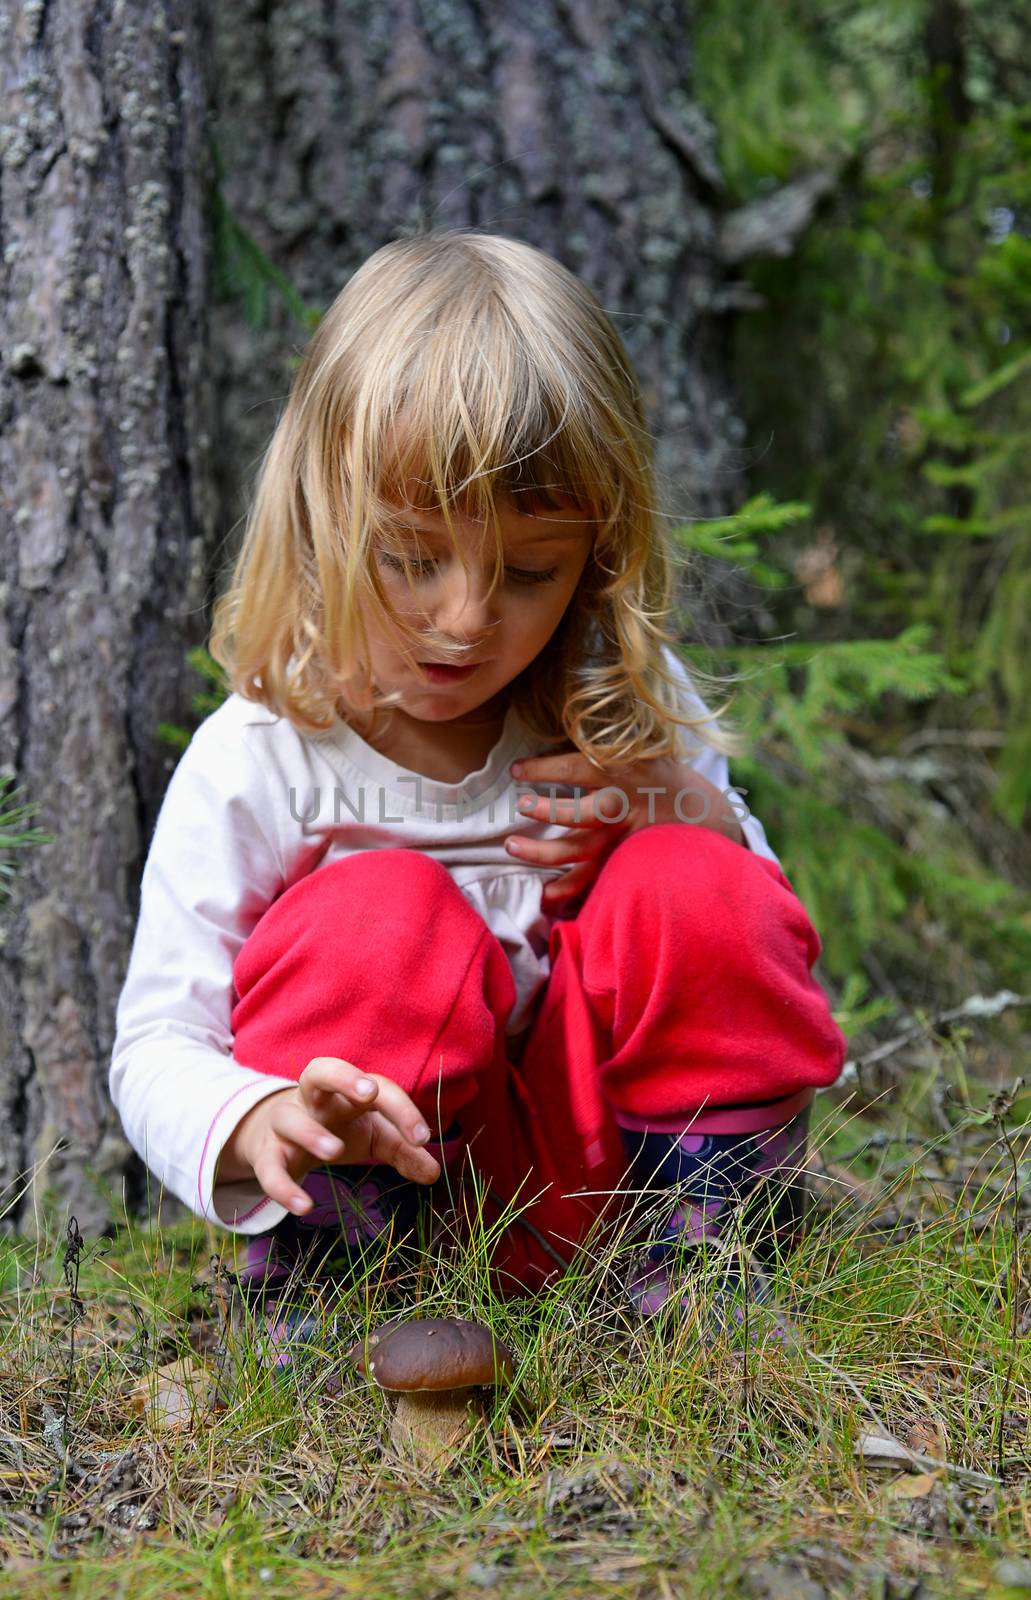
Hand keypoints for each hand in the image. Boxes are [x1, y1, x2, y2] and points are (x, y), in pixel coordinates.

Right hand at [221, 1057, 441, 1215]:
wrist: (281, 1137)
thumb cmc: (339, 1129)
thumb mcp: (374, 1136)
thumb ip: (403, 1150)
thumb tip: (434, 1172)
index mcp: (347, 1092)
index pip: (377, 1087)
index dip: (401, 1109)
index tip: (423, 1137)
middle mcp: (314, 1100)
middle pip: (320, 1070)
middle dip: (344, 1076)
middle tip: (369, 1092)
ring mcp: (286, 1123)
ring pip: (290, 1118)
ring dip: (311, 1132)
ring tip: (335, 1151)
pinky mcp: (267, 1154)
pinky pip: (269, 1167)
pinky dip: (283, 1186)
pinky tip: (303, 1206)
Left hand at [506, 753, 745, 908]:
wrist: (702, 813)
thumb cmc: (656, 776)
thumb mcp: (636, 752)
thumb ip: (601, 751)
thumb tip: (554, 736)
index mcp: (622, 773)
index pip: (577, 768)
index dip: (544, 769)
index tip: (516, 770)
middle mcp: (622, 807)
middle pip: (581, 814)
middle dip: (548, 812)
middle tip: (520, 806)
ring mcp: (622, 839)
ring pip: (581, 852)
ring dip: (544, 854)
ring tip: (512, 848)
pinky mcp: (623, 861)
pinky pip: (593, 879)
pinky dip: (568, 889)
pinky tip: (542, 894)